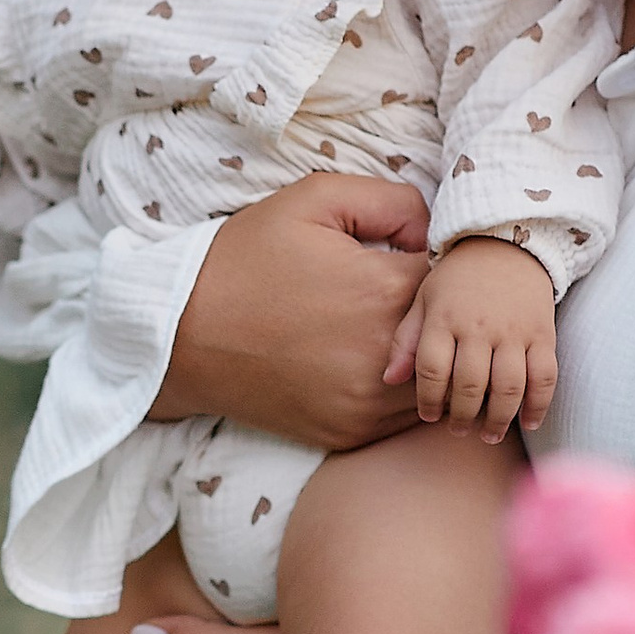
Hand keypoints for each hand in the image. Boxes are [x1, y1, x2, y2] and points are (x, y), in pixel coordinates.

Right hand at [150, 175, 430, 446]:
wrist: (179, 336)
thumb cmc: (244, 260)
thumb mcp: (312, 200)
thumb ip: (391, 200)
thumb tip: (432, 230)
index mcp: (384, 292)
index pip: (455, 282)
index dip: (442, 268)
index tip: (415, 262)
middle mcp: (385, 356)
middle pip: (454, 338)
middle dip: (440, 317)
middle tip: (406, 297)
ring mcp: (369, 404)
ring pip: (437, 383)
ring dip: (427, 358)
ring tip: (391, 331)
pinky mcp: (350, 433)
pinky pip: (404, 418)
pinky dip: (401, 393)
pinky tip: (373, 364)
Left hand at [387, 235, 557, 438]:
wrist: (506, 242)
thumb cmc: (457, 277)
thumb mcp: (424, 299)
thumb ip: (406, 340)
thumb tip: (389, 380)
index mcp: (444, 318)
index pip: (431, 370)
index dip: (428, 399)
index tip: (429, 415)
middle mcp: (478, 327)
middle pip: (470, 385)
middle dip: (462, 416)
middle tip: (458, 430)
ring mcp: (514, 331)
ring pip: (508, 387)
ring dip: (498, 418)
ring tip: (488, 434)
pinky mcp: (543, 333)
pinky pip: (544, 376)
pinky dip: (538, 404)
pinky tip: (528, 422)